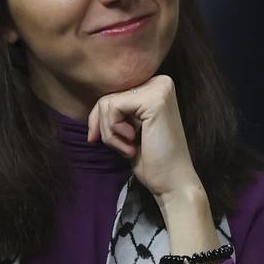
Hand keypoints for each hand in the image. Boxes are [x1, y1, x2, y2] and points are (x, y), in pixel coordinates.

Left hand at [86, 75, 201, 197]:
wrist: (172, 182)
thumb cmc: (152, 160)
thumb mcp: (129, 129)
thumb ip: (117, 112)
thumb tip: (91, 107)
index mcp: (157, 87)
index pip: (114, 94)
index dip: (102, 120)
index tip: (109, 142)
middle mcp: (161, 82)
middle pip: (108, 96)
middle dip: (104, 127)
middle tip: (122, 148)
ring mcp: (159, 89)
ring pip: (106, 103)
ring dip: (109, 133)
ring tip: (129, 148)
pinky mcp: (154, 100)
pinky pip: (112, 108)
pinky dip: (113, 133)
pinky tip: (131, 145)